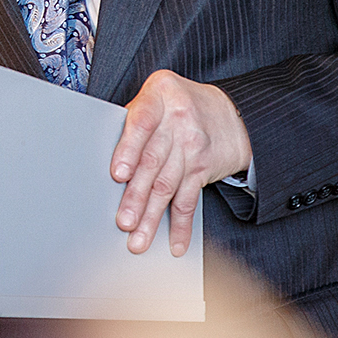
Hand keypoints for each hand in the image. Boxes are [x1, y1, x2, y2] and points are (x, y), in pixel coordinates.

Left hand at [110, 69, 250, 257]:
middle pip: (152, 161)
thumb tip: (103, 152)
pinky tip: (174, 243)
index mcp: (159, 95)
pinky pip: (189, 201)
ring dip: (152, 217)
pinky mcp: (203, 169)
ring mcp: (192, 146)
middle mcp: (177, 120)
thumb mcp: (158, 94)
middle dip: (136, 195)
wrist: (234, 115)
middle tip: (124, 221)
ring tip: (138, 238)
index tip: (118, 174)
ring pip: (167, 186)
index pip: (141, 123)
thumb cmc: (180, 104)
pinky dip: (180, 226)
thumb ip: (134, 117)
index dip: (128, 150)